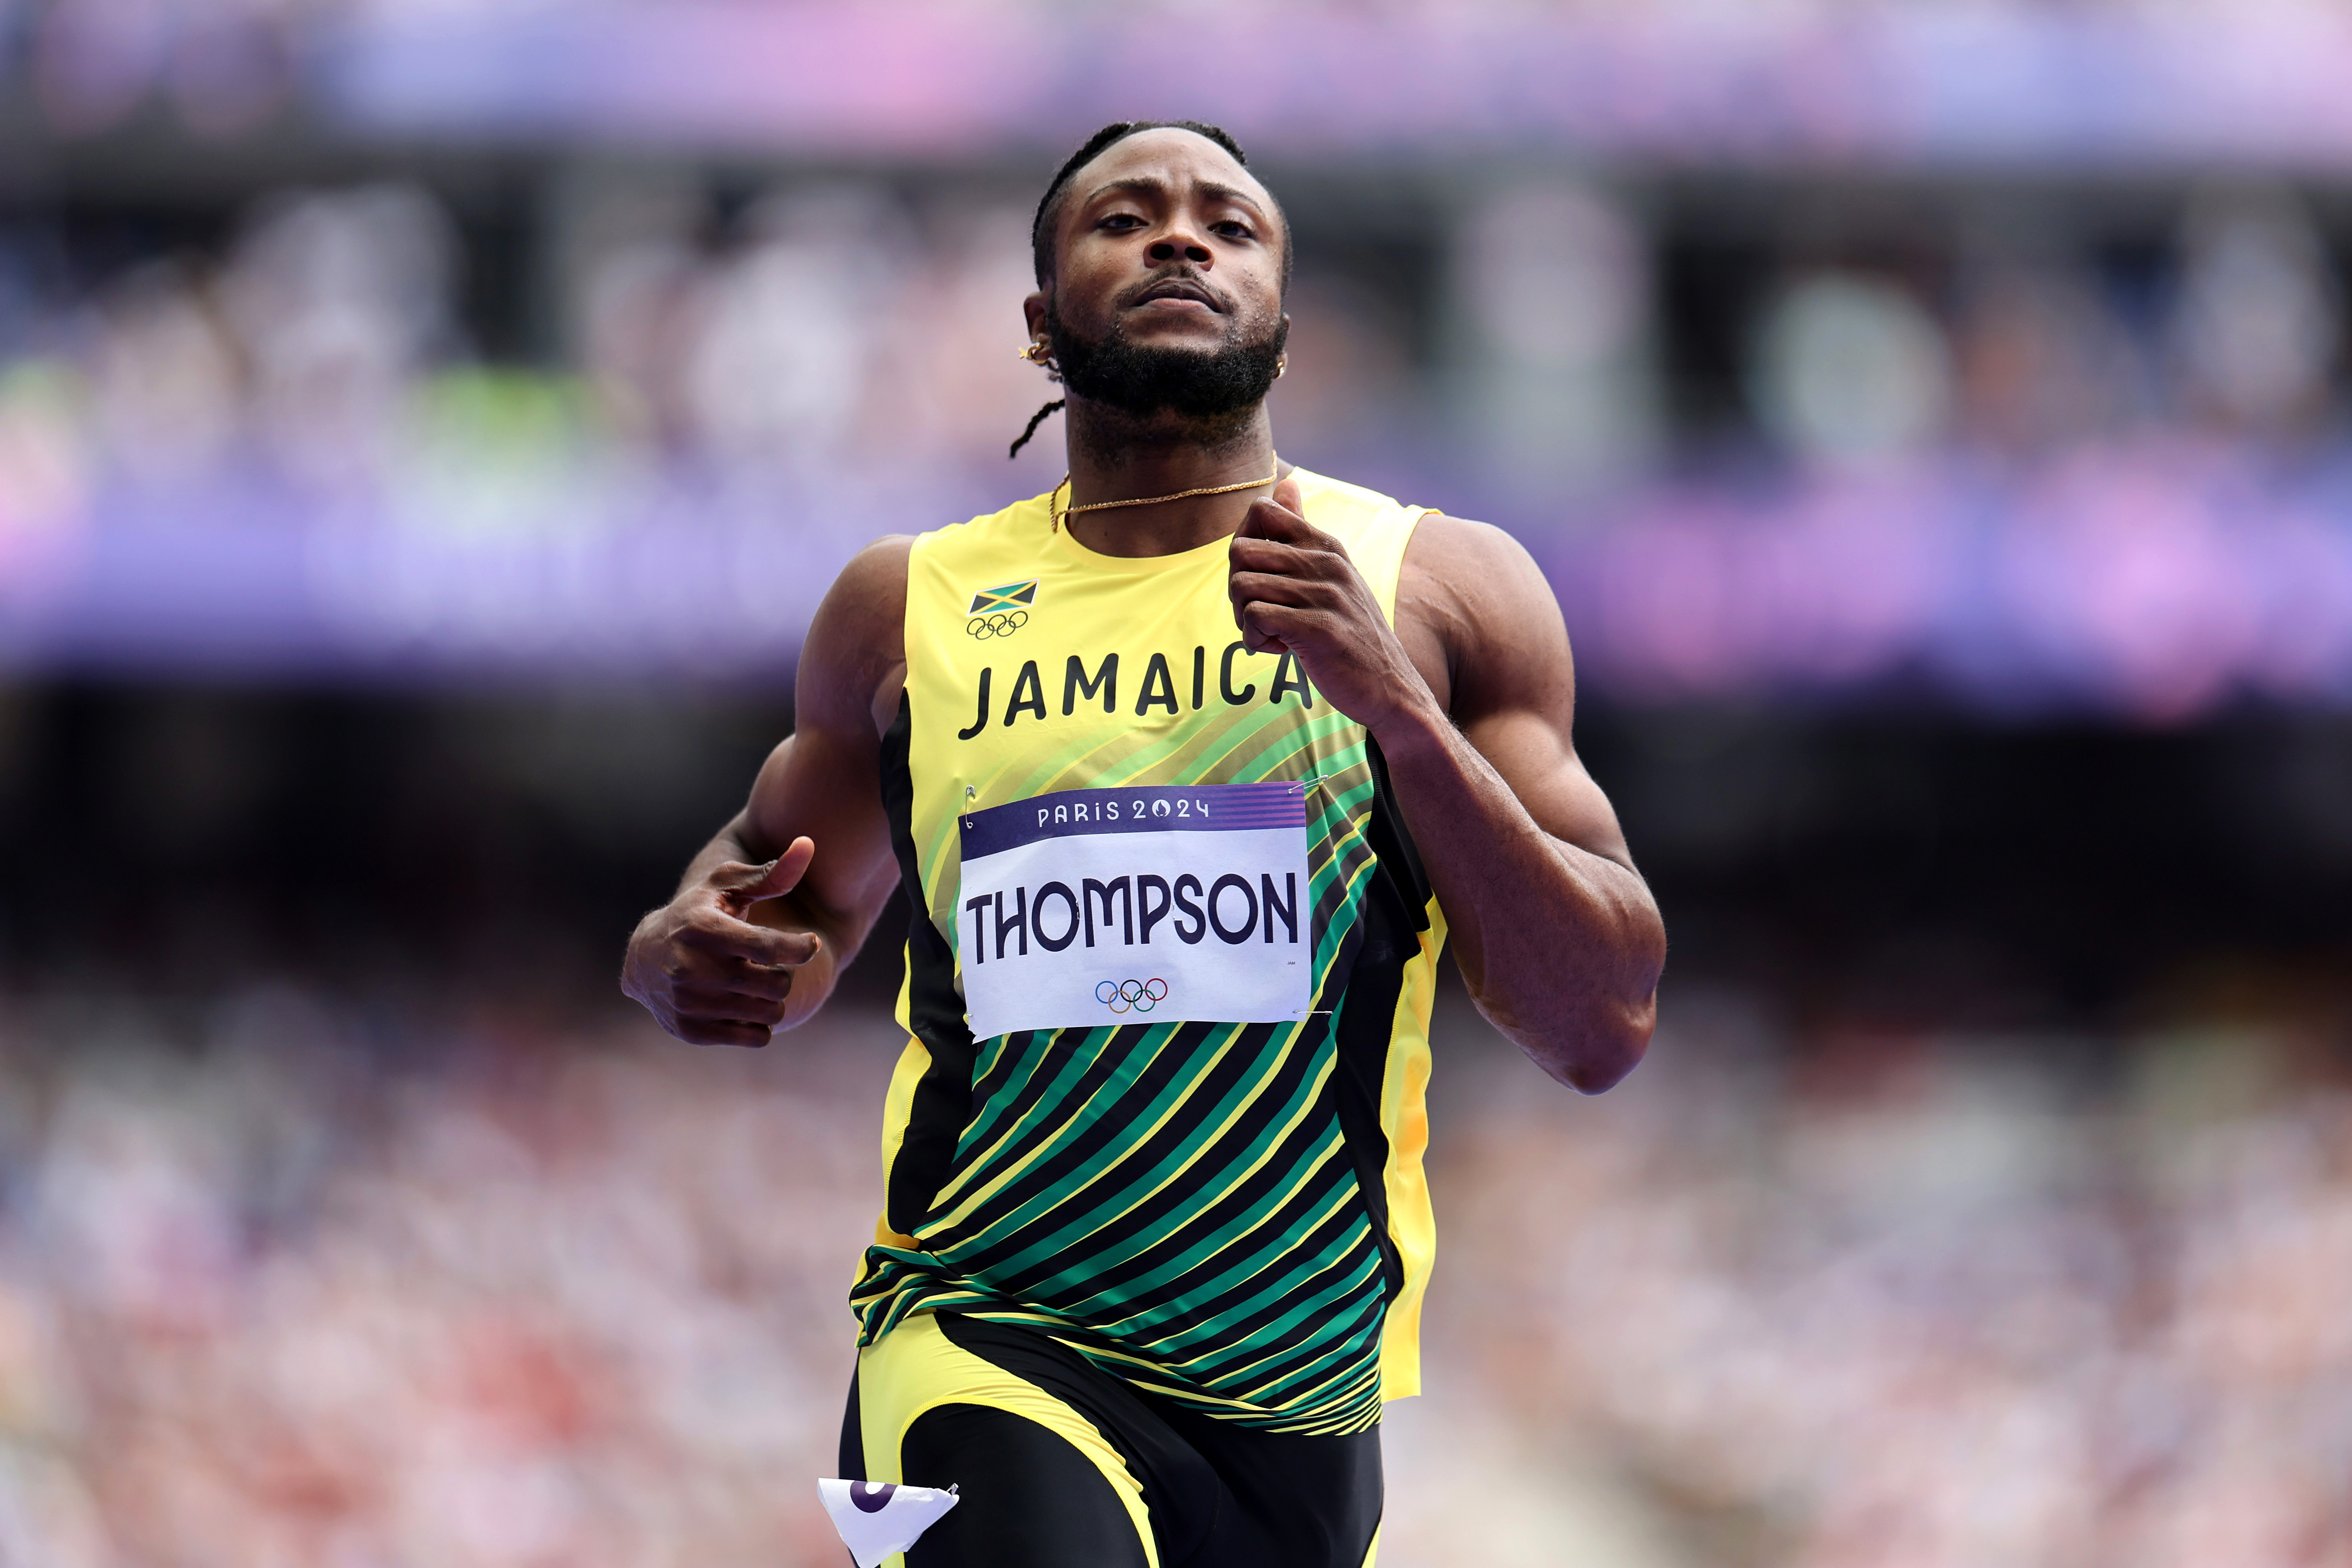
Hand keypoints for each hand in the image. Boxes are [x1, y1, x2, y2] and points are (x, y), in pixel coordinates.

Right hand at [621, 837, 819, 1047]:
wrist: (645, 958)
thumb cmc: (699, 913)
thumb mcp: (726, 886)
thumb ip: (771, 873)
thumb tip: (807, 844)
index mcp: (703, 928)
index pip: (770, 947)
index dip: (802, 948)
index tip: (809, 944)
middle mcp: (691, 967)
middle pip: (776, 985)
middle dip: (783, 974)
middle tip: (771, 965)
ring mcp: (689, 1003)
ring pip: (770, 1013)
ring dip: (772, 999)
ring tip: (756, 983)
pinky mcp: (691, 1030)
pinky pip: (756, 1037)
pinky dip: (760, 1023)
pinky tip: (744, 1003)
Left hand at [1227, 478, 1438, 732]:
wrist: (1390, 687)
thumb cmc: (1351, 632)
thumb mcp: (1333, 574)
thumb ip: (1303, 531)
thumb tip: (1285, 483)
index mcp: (1327, 545)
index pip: (1262, 510)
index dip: (1244, 543)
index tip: (1260, 576)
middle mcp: (1326, 563)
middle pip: (1240, 550)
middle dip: (1236, 586)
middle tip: (1259, 612)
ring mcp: (1324, 594)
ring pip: (1243, 586)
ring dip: (1244, 618)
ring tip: (1272, 633)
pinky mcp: (1318, 629)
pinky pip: (1254, 617)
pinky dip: (1254, 640)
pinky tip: (1279, 649)